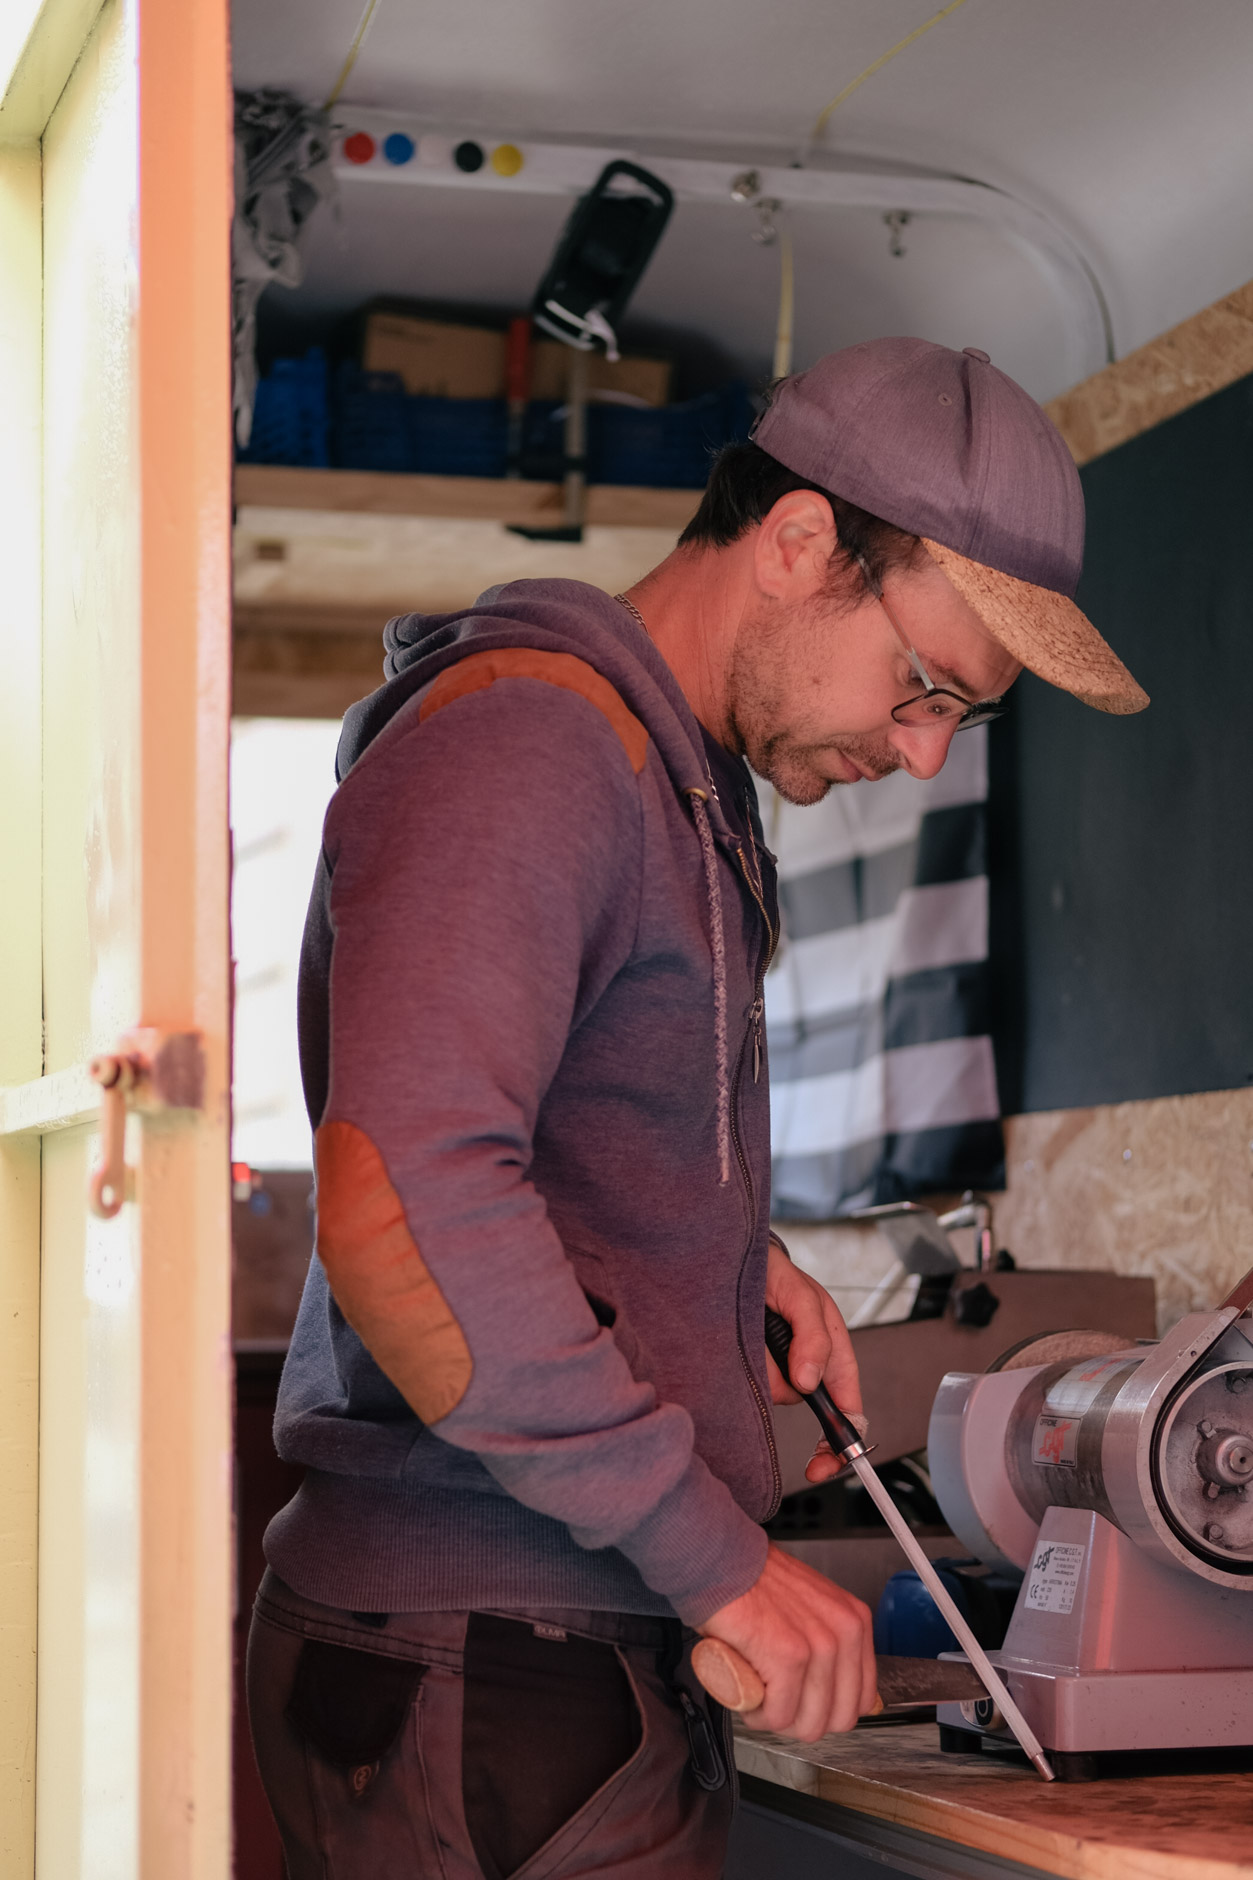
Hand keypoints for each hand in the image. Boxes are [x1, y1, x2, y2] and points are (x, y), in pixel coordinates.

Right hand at [700, 1544, 875, 1740]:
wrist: (722, 1561)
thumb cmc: (756, 1583)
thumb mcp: (812, 1607)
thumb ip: (830, 1641)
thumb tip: (834, 1687)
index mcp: (855, 1622)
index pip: (862, 1699)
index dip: (828, 1711)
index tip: (803, 1703)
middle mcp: (844, 1632)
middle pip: (838, 1718)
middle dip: (804, 1721)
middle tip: (777, 1704)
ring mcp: (818, 1645)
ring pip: (809, 1723)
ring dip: (779, 1721)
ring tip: (760, 1698)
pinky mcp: (788, 1656)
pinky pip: (779, 1714)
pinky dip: (759, 1716)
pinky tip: (747, 1695)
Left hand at [765, 1235, 862, 1484]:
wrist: (733, 1256)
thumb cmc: (776, 1273)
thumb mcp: (801, 1296)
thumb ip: (812, 1337)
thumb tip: (809, 1383)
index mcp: (832, 1353)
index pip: (846, 1408)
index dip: (840, 1443)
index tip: (823, 1466)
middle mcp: (805, 1366)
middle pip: (800, 1401)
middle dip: (781, 1384)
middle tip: (766, 1364)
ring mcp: (775, 1368)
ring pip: (769, 1390)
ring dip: (758, 1364)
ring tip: (753, 1324)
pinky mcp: (746, 1368)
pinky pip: (745, 1380)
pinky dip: (741, 1362)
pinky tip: (740, 1336)